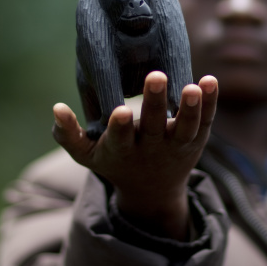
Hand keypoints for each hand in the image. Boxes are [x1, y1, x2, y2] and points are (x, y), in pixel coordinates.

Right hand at [52, 71, 217, 239]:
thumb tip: (56, 108)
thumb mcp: (87, 155)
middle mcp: (151, 148)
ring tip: (193, 87)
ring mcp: (176, 144)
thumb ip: (68, 134)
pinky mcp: (196, 138)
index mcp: (123, 150)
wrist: (153, 189)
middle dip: (155, 103)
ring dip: (190, 107)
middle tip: (156, 76)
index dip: (120, 127)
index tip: (119, 111)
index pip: (121, 139)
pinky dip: (210, 102)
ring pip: (186, 127)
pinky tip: (210, 80)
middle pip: (155, 127)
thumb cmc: (114, 162)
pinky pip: (205, 120)